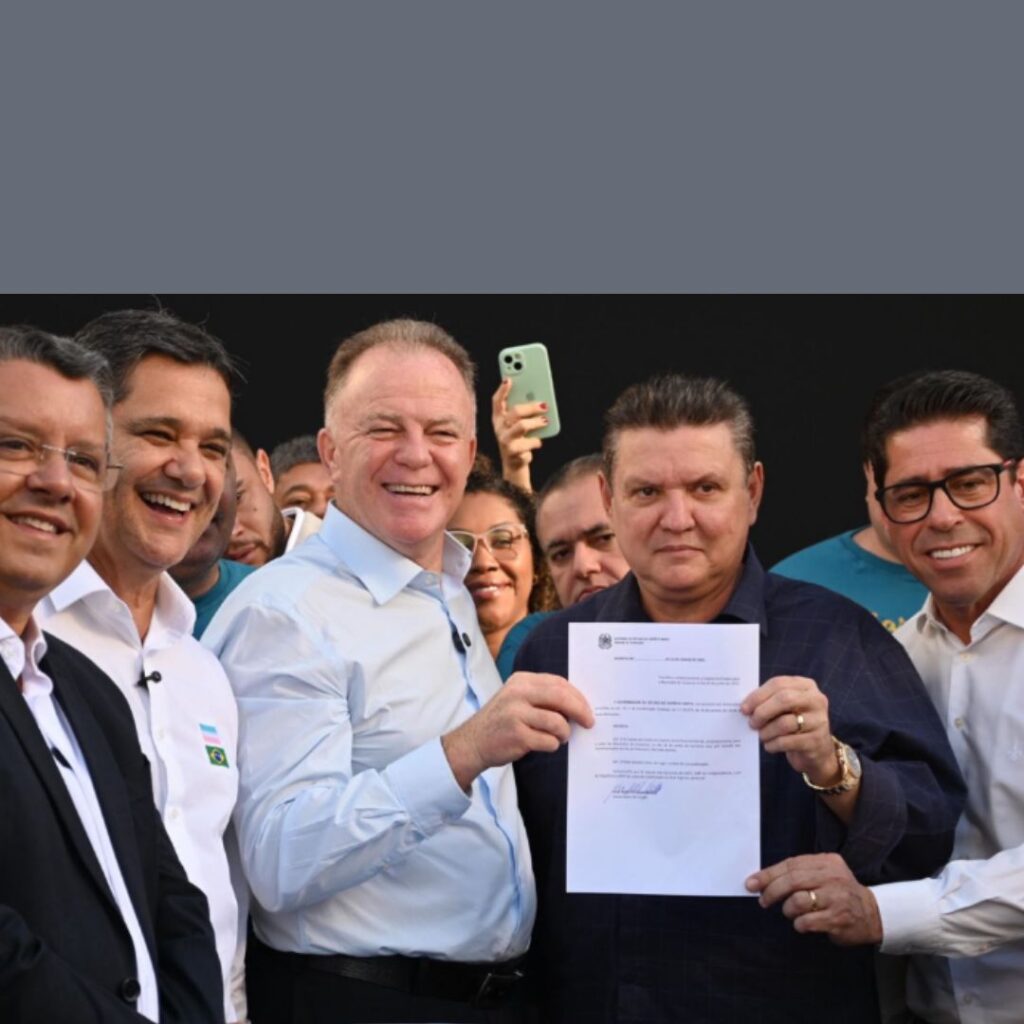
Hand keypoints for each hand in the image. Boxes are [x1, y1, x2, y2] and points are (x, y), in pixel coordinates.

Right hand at [442, 671, 593, 789]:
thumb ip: (542, 696)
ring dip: (564, 733)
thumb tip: (577, 704)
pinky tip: (544, 745)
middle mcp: (518, 693)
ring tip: (559, 737)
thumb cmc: (501, 721)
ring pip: (558, 722)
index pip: (558, 683)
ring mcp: (516, 714)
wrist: (472, 742)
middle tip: (589, 722)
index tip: (587, 708)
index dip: (577, 696)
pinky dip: (552, 745)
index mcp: (521, 680)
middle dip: (580, 711)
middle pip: (561, 698)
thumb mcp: (517, 698)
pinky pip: (549, 741)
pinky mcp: (517, 736)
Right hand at [491, 378, 547, 490]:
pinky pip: (529, 445)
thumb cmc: (518, 441)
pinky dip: (536, 443)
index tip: (509, 379)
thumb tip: (538, 401)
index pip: (496, 402)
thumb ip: (523, 414)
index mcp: (499, 420)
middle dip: (531, 406)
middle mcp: (499, 430)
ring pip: (522, 426)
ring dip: (536, 423)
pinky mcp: (513, 455)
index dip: (502, 391)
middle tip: (544, 406)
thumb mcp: (518, 426)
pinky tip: (538, 443)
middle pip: (515, 412)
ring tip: (545, 421)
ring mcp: (505, 442)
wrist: (515, 467)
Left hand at [740, 675, 837, 784]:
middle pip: (784, 699)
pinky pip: (788, 742)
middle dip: (762, 711)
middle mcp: (816, 700)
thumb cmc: (794, 723)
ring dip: (767, 731)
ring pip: (785, 723)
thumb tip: (745, 706)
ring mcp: (819, 720)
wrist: (817, 750)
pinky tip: (769, 745)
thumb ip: (769, 701)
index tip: (744, 708)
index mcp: (805, 686)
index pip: (778, 683)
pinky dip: (774, 744)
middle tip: (751, 722)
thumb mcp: (786, 707)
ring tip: (761, 736)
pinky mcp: (817, 741)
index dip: (758, 695)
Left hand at [745, 853, 882, 945]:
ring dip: (787, 909)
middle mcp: (833, 877)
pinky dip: (799, 924)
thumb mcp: (824, 874)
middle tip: (763, 900)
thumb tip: (763, 879)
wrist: (873, 914)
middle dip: (772, 891)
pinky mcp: (839, 919)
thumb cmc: (839, 893)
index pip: (791, 864)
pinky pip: (808, 921)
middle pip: (792, 880)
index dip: (768, 874)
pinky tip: (802, 925)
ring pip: (798, 901)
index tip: (752, 883)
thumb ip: (800, 873)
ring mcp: (837, 898)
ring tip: (790, 913)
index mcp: (826, 862)